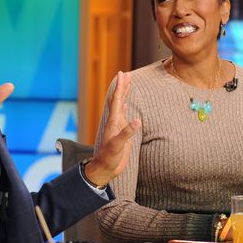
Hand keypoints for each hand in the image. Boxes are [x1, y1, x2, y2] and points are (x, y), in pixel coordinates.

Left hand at [84, 71, 140, 187]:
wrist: (105, 168)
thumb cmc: (109, 158)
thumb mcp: (118, 146)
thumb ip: (127, 133)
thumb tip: (137, 121)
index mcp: (113, 122)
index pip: (116, 100)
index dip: (120, 87)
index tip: (123, 74)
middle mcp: (114, 121)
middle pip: (118, 99)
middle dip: (122, 86)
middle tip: (126, 74)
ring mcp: (117, 126)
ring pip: (120, 105)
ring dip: (123, 94)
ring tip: (127, 84)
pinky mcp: (120, 131)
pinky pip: (122, 114)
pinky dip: (124, 106)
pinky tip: (125, 102)